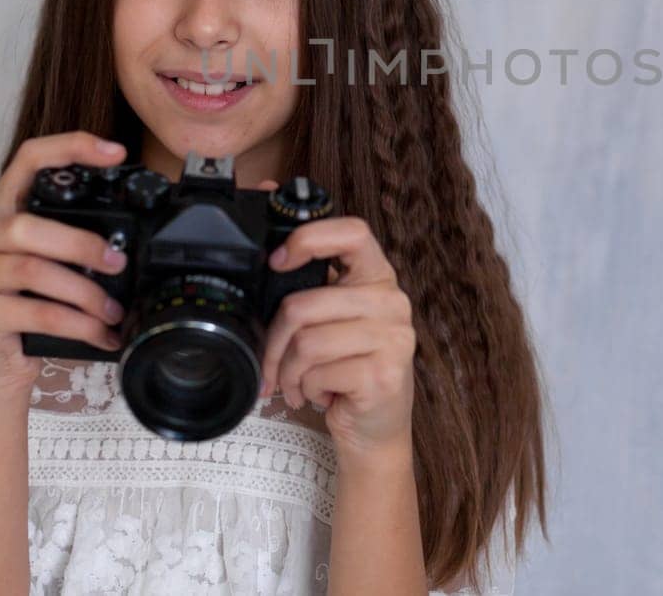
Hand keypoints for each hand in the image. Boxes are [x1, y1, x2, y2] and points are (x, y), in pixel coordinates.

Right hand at [0, 131, 131, 399]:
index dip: (69, 148)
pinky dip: (79, 324)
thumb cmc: (25, 311)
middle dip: (81, 244)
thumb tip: (126, 242)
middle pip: (27, 225)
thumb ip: (66, 241)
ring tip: (114, 310)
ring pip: (33, 271)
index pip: (27, 160)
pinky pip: (38, 312)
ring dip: (85, 292)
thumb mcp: (45, 266)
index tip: (114, 152)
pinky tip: (102, 333)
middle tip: (117, 262)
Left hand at [255, 193, 416, 461]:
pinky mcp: (382, 374)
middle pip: (303, 304)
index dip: (309, 239)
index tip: (279, 262)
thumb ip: (316, 294)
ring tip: (298, 384)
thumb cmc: (349, 371)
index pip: (352, 232)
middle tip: (273, 365)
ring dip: (289, 373)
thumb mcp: (336, 323)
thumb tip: (270, 266)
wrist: (376, 430)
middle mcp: (392, 302)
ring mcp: (392, 338)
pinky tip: (319, 395)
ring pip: (305, 343)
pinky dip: (306, 391)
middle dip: (274, 343)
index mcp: (378, 278)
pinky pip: (317, 374)